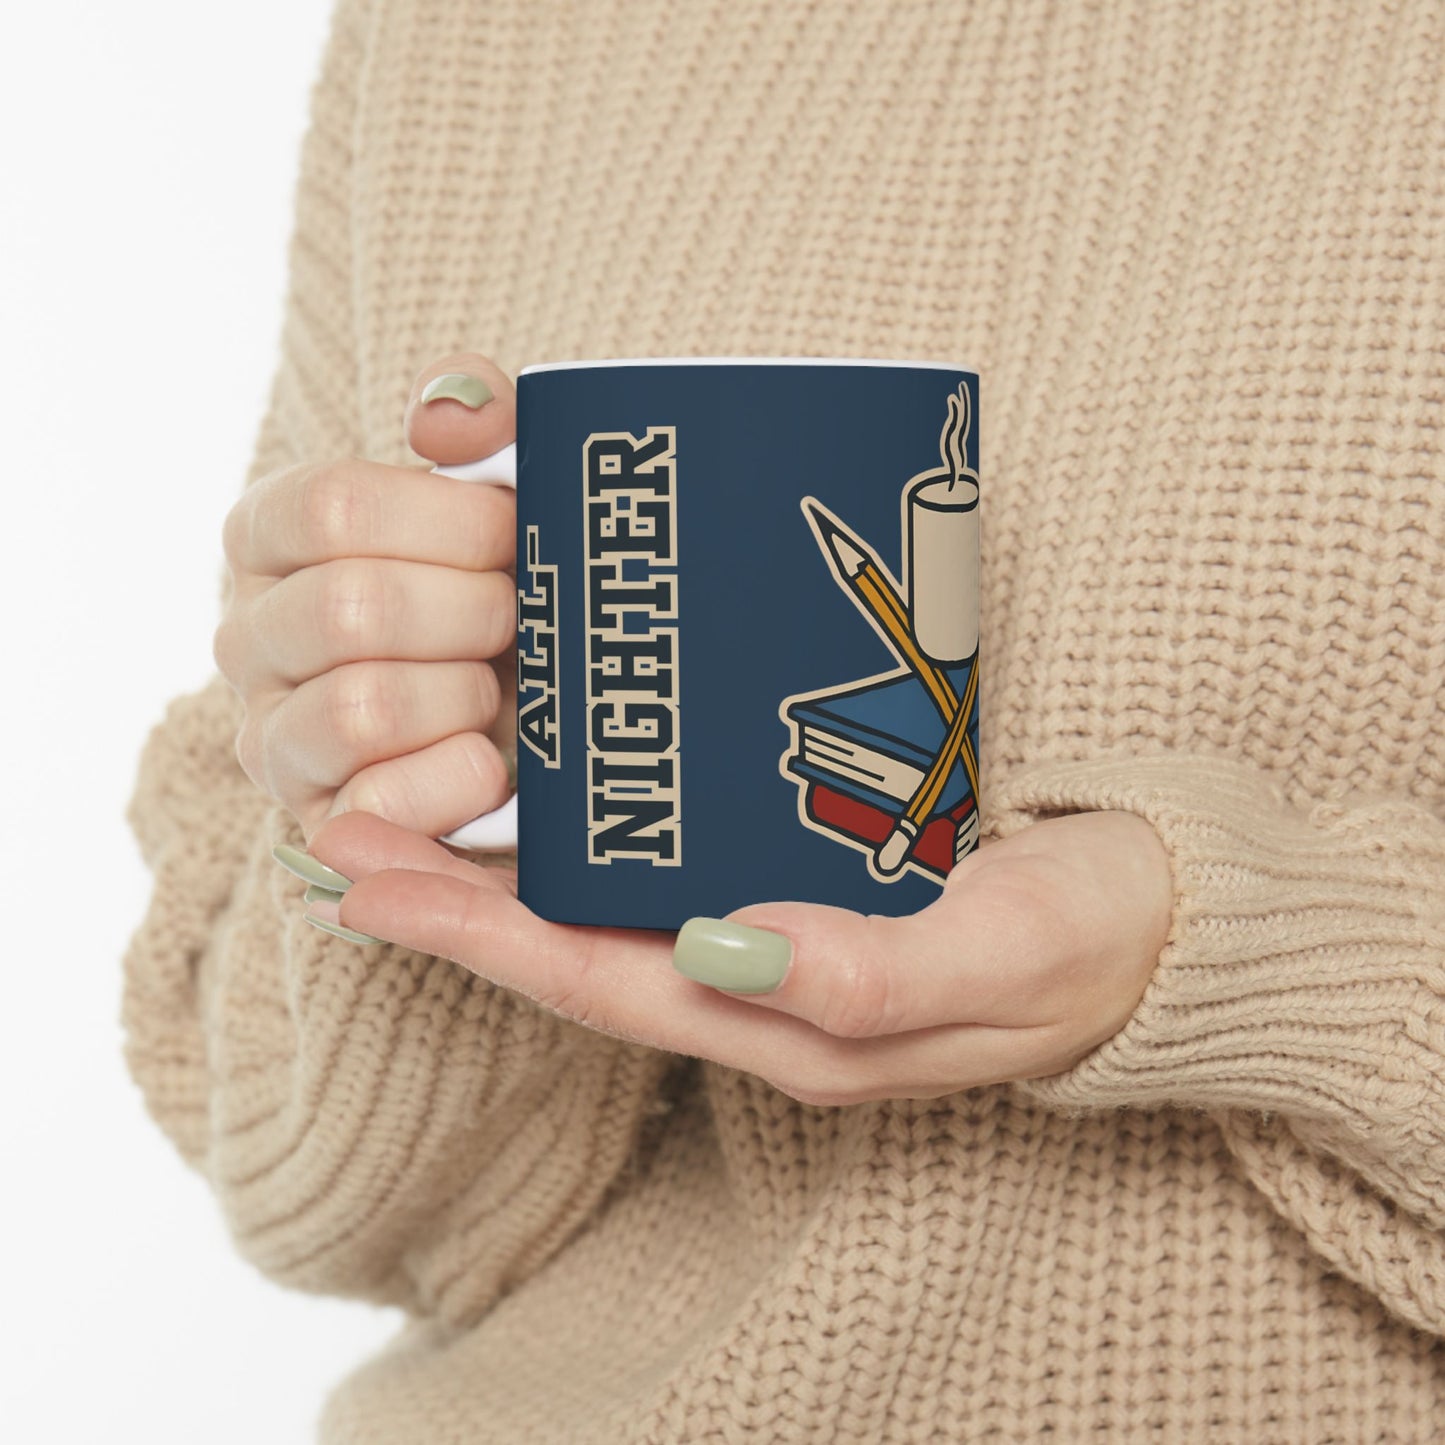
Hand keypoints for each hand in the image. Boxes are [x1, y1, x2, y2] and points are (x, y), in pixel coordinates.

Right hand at [215, 354, 519, 841]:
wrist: (537, 712)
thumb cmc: (508, 585)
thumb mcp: (505, 488)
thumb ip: (482, 420)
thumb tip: (446, 417)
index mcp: (272, 535)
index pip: (333, 507)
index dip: (451, 522)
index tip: (515, 534)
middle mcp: (247, 635)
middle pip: (352, 609)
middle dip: (474, 613)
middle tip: (523, 617)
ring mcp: (273, 737)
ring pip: (362, 707)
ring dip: (467, 695)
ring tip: (502, 688)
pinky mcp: (319, 823)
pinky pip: (379, 804)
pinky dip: (459, 778)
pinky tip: (492, 759)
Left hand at [301, 808, 1172, 1103]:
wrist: (1169, 923)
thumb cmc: (1094, 938)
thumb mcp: (1002, 953)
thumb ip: (871, 972)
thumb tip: (729, 952)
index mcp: (794, 1024)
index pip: (601, 983)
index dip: (477, 936)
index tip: (366, 881)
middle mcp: (766, 991)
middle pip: (578, 951)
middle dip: (454, 900)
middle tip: (343, 831)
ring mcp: (782, 943)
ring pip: (614, 913)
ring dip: (508, 867)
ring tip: (413, 803)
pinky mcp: (811, 887)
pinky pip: (675, 874)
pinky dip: (597, 839)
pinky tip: (563, 788)